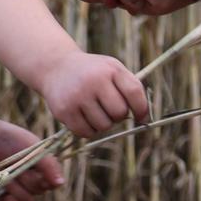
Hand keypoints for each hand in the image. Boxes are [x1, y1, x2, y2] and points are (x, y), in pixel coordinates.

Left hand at [0, 119, 64, 200]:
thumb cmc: (7, 138)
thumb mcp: (33, 147)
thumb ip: (49, 165)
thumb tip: (60, 184)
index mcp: (40, 166)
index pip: (52, 183)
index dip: (47, 180)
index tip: (39, 171)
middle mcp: (29, 178)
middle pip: (40, 192)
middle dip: (29, 181)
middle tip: (17, 167)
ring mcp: (15, 188)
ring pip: (27, 200)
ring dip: (18, 189)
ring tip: (5, 176)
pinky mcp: (1, 196)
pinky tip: (4, 193)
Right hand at [34, 51, 149, 138]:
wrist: (57, 67)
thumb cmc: (93, 72)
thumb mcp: (112, 69)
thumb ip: (131, 88)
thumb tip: (144, 118)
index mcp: (110, 69)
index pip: (134, 92)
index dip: (141, 109)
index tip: (140, 117)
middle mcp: (93, 81)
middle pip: (119, 113)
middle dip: (118, 116)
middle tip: (109, 108)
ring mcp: (77, 96)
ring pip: (103, 126)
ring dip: (103, 123)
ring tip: (95, 111)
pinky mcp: (64, 111)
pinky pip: (86, 133)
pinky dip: (89, 129)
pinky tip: (84, 117)